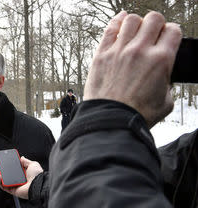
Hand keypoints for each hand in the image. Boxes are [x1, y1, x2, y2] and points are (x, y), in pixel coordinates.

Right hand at [0, 156, 42, 198]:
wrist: (39, 185)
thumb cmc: (37, 176)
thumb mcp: (32, 164)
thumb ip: (26, 161)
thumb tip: (21, 157)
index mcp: (21, 173)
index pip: (10, 168)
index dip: (4, 165)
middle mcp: (17, 179)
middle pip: (4, 174)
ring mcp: (14, 185)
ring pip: (2, 180)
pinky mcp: (12, 191)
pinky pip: (3, 186)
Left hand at [84, 11, 181, 127]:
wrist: (110, 121)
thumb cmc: (136, 115)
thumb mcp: (166, 101)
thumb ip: (167, 83)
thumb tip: (162, 79)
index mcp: (161, 60)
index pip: (173, 30)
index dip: (172, 34)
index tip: (167, 39)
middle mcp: (140, 50)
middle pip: (154, 19)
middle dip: (156, 24)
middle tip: (152, 35)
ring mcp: (119, 51)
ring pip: (131, 19)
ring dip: (136, 23)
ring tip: (135, 32)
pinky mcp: (101, 55)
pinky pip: (110, 29)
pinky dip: (117, 21)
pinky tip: (120, 20)